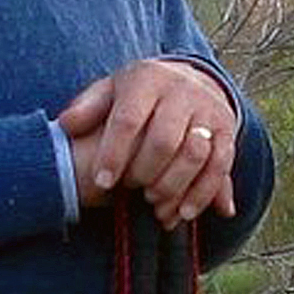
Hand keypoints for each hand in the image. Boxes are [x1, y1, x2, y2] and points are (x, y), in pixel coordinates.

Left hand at [59, 57, 238, 222]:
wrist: (189, 79)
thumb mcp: (110, 91)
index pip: (128, 119)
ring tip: (153, 205)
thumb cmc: (138, 94)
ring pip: (195, 154)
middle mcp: (182, 91)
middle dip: (144, 172)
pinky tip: (181, 214)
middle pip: (164, 140)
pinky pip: (220, 166)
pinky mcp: (227, 131)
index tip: (102, 182)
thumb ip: (88, 108)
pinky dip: (202, 194)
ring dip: (173, 186)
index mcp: (146, 79)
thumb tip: (66, 125)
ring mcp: (208, 111)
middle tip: (130, 190)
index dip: (114, 153)